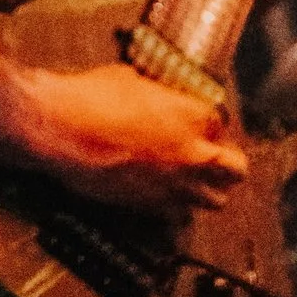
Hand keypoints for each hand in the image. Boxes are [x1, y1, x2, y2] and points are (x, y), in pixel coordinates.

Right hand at [20, 64, 245, 218]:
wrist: (61, 130)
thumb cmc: (89, 98)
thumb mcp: (130, 80)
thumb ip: (158, 96)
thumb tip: (159, 99)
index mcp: (192, 115)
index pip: (221, 124)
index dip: (208, 124)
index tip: (198, 123)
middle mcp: (194, 154)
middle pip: (236, 168)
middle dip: (225, 161)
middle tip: (210, 154)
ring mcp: (177, 185)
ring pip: (216, 199)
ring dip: (206, 187)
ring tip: (192, 179)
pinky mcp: (155, 208)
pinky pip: (182, 216)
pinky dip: (177, 207)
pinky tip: (164, 194)